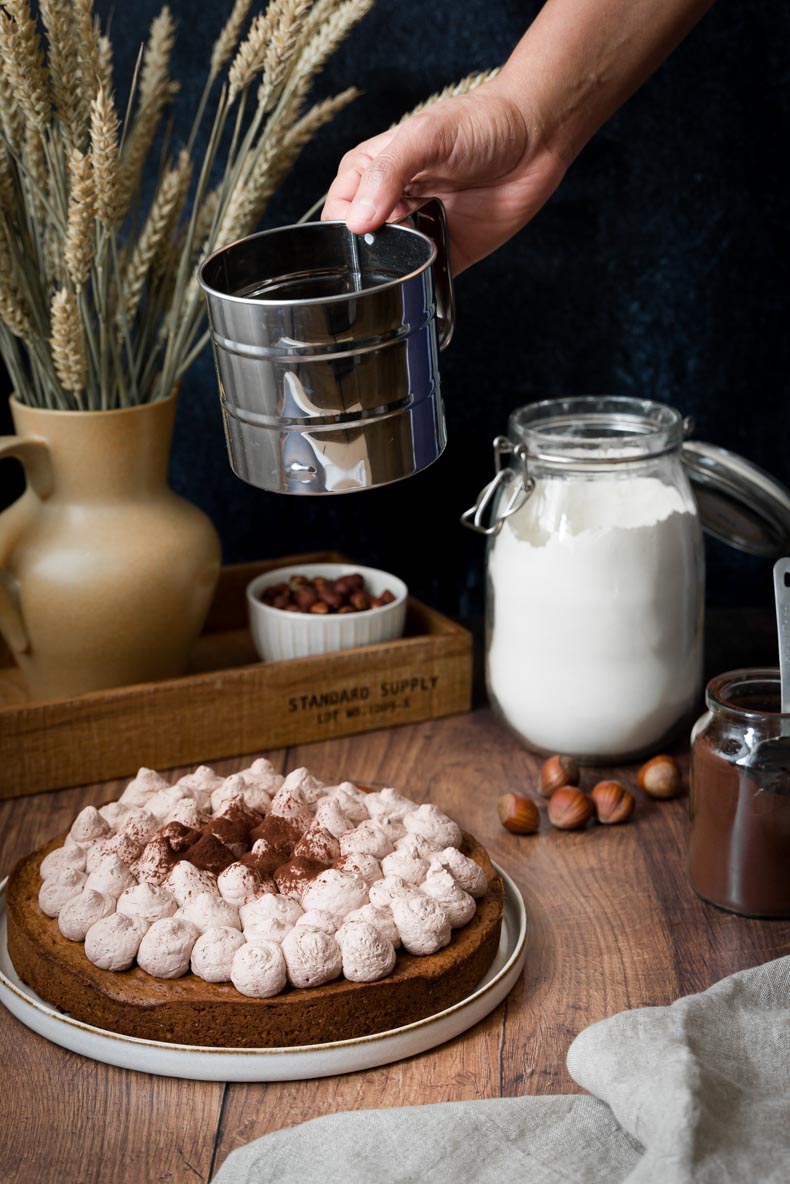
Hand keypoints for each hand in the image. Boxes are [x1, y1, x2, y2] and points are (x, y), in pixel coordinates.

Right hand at [322, 81, 566, 274]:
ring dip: (391, 276)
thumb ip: (387, 174)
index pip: (338, 210)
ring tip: (404, 270)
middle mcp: (392, 205)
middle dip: (363, 258)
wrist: (537, 137)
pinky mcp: (448, 254)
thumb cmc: (480, 122)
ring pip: (388, 267)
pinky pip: (425, 280)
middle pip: (359, 244)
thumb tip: (357, 222)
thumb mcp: (424, 137)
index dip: (341, 227)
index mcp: (373, 172)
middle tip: (382, 259)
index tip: (358, 236)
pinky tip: (425, 283)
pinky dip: (421, 287)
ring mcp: (419, 231)